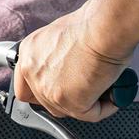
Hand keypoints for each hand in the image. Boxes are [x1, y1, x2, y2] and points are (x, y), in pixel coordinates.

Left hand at [14, 3, 133, 121]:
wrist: (105, 28)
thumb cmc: (93, 24)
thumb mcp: (64, 35)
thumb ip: (59, 55)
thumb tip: (71, 66)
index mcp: (29, 53)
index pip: (26, 86)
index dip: (45, 92)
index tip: (62, 89)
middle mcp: (34, 72)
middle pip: (47, 103)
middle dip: (69, 98)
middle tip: (89, 89)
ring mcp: (49, 90)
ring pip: (69, 111)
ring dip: (88, 103)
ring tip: (105, 89)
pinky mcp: (71, 103)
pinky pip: (91, 114)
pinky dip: (105, 107)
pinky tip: (113, 95)